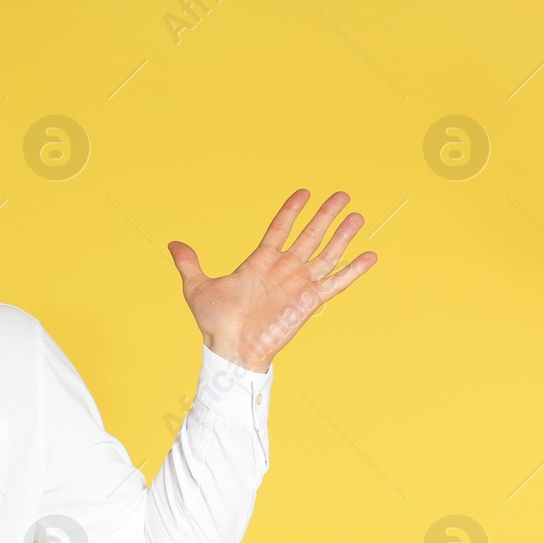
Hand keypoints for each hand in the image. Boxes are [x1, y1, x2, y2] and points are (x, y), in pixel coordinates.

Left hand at [167, 189, 376, 371]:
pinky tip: (370, 256)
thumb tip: (173, 244)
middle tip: (341, 194)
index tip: (304, 192)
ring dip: (342, 235)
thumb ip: (189, 264)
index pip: (280, 229)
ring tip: (357, 215)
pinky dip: (353, 270)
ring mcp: (298, 284)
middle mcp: (283, 270)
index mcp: (260, 262)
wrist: (231, 350)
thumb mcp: (198, 288)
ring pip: (326, 253)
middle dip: (325, 215)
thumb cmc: (216, 324)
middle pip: (310, 235)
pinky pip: (336, 282)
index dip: (291, 211)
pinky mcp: (309, 301)